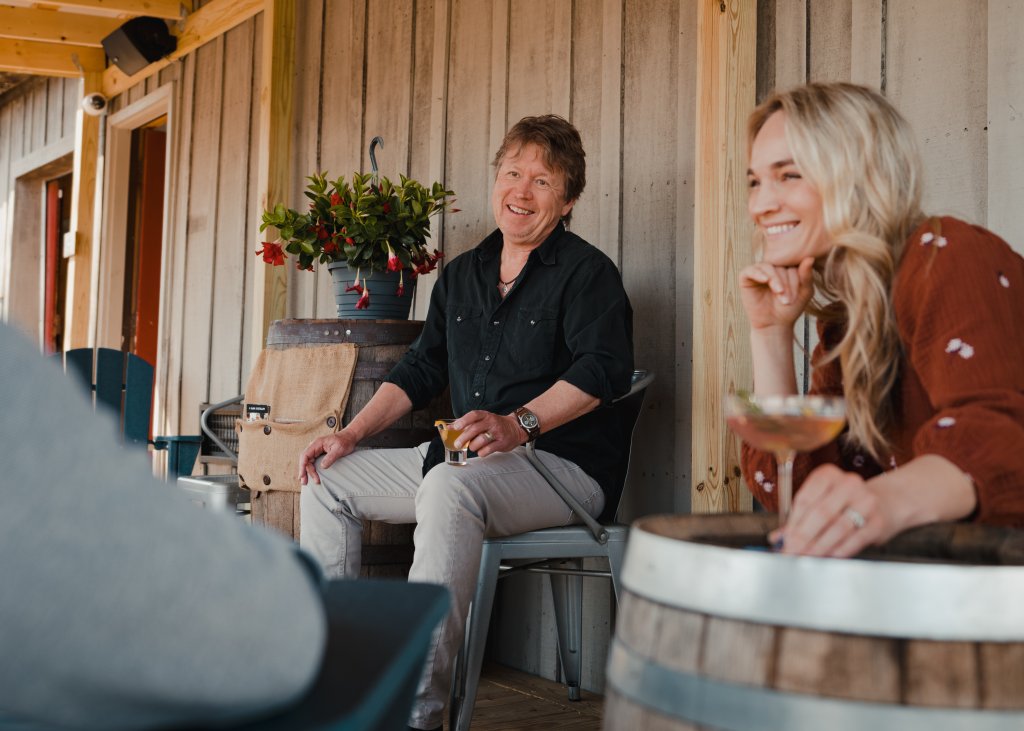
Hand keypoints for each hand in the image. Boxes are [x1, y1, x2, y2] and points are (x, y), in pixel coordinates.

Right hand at [298, 431, 358, 484]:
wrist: (350, 437)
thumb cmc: (345, 441)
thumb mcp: (339, 449)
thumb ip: (330, 457)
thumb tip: (322, 467)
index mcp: (317, 443)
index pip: (305, 455)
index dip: (302, 466)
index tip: (302, 475)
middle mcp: (315, 446)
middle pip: (306, 460)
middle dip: (305, 472)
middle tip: (305, 482)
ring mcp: (317, 450)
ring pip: (309, 462)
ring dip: (308, 472)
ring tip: (307, 482)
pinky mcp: (320, 453)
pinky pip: (313, 462)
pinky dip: (311, 469)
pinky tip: (311, 475)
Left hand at [451, 411, 524, 456]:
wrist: (515, 429)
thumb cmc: (494, 425)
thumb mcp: (483, 420)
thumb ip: (467, 423)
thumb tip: (449, 427)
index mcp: (486, 415)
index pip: (474, 415)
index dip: (463, 420)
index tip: (455, 427)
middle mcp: (492, 423)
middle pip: (475, 429)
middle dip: (464, 438)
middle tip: (457, 444)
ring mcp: (497, 433)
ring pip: (480, 441)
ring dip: (473, 446)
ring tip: (472, 446)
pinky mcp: (502, 443)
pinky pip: (487, 450)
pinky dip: (481, 452)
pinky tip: (481, 450)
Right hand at [739, 257, 814, 330]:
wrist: (774, 324)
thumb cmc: (790, 308)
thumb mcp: (804, 292)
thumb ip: (807, 275)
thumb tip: (810, 258)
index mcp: (786, 267)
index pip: (792, 264)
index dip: (796, 278)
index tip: (798, 296)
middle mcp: (772, 267)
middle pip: (780, 265)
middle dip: (785, 282)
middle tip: (787, 300)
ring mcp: (758, 271)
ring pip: (767, 267)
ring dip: (774, 280)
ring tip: (779, 293)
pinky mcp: (745, 278)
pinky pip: (750, 270)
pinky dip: (758, 273)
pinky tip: (765, 280)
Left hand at [770, 464, 893, 557]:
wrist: (887, 502)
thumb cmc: (846, 503)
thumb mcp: (823, 501)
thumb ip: (800, 518)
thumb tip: (777, 538)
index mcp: (828, 475)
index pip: (805, 499)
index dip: (793, 522)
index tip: (784, 539)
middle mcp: (848, 483)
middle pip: (820, 513)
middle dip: (803, 537)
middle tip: (792, 552)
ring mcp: (866, 501)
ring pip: (836, 528)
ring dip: (818, 547)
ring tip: (806, 557)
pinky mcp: (878, 521)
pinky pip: (853, 540)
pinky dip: (837, 551)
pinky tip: (827, 557)